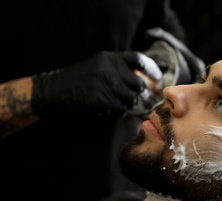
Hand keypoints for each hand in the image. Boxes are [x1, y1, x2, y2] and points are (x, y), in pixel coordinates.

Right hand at [31, 51, 161, 117]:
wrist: (54, 89)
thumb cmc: (80, 79)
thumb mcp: (99, 65)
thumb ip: (119, 68)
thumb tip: (147, 81)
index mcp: (110, 58)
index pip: (139, 60)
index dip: (152, 70)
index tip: (157, 80)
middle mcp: (109, 69)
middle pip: (139, 84)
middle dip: (141, 93)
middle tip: (138, 98)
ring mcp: (104, 84)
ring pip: (131, 99)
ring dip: (128, 104)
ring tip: (116, 103)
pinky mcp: (100, 100)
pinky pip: (120, 109)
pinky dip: (117, 112)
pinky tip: (108, 109)